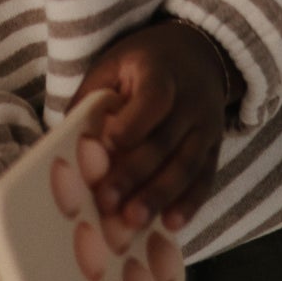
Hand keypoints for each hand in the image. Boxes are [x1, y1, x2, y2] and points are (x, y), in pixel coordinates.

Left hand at [75, 19, 239, 236]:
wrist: (198, 55)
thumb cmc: (142, 63)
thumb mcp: (114, 65)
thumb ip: (93, 99)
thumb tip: (66, 141)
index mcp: (161, 73)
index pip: (153, 100)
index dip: (132, 124)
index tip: (108, 146)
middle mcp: (190, 101)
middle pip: (164, 142)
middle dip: (134, 175)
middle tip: (107, 203)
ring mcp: (207, 127)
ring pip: (185, 166)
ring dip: (159, 197)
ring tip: (134, 222)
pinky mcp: (214, 147)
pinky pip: (205, 178)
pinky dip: (189, 203)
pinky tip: (171, 224)